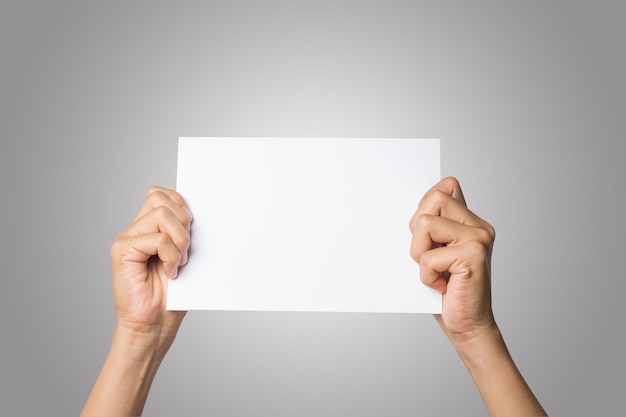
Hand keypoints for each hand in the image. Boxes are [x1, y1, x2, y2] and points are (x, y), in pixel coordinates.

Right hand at [109, 186, 191, 346]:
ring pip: (161, 214)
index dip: (181, 202)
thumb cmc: (172, 294)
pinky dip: (170, 255)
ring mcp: (126, 238)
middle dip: (184, 221)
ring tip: (179, 262)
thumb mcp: (186, 255)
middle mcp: (136, 228)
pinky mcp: (122, 251)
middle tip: (187, 249)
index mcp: (150, 226)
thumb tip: (198, 207)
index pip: (162, 192)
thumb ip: (185, 230)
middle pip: (161, 198)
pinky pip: (157, 239)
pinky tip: (170, 272)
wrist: (155, 324)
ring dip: (180, 239)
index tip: (194, 224)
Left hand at [410, 177, 546, 415]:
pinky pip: (428, 256)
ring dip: (419, 253)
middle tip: (429, 258)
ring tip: (435, 272)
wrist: (466, 326)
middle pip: (433, 200)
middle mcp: (480, 226)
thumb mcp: (433, 251)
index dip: (424, 209)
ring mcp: (479, 239)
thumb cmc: (445, 291)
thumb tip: (421, 200)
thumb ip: (432, 225)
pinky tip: (442, 285)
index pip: (444, 188)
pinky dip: (426, 275)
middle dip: (418, 232)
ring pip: (425, 224)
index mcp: (471, 222)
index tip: (426, 236)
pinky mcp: (474, 255)